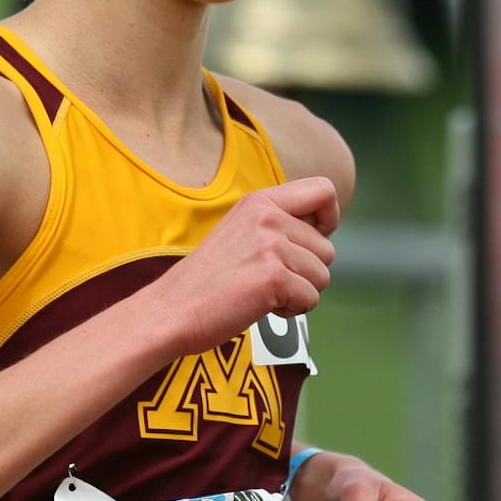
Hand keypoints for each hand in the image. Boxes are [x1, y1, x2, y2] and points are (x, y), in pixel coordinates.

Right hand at [143, 178, 340, 356]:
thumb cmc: (208, 279)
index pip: (324, 189)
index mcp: (260, 201)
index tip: (312, 240)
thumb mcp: (241, 232)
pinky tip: (261, 306)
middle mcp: (268, 217)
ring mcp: (271, 247)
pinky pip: (310, 299)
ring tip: (263, 293)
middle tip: (270, 281)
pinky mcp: (274, 278)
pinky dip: (292, 311)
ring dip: (299, 293)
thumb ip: (277, 224)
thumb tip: (324, 231)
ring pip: (322, 276)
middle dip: (308, 272)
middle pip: (327, 248)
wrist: (171, 310)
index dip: (329, 217)